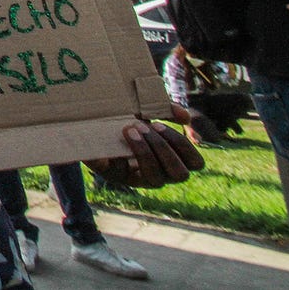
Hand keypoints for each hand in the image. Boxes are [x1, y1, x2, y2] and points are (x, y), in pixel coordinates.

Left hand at [84, 106, 203, 187]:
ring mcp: (138, 179)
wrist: (93, 121)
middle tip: (142, 126)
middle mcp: (161, 173)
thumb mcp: (148, 111)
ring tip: (129, 129)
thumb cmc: (128, 117)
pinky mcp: (115, 177)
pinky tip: (112, 143)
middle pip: (179, 174)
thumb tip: (185, 117)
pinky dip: (116, 158)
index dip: (183, 145)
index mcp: (172, 159)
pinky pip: (120, 175)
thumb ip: (168, 110)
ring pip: (156, 179)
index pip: (196, 163)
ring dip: (145, 153)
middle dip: (164, 149)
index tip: (159, 123)